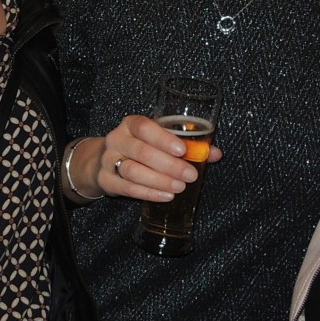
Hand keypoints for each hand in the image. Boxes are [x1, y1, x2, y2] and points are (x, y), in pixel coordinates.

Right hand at [80, 116, 222, 202]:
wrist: (104, 161)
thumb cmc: (141, 148)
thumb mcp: (159, 141)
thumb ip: (188, 146)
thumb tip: (215, 153)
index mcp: (131, 124)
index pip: (144, 127)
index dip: (163, 139)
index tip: (183, 150)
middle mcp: (117, 139)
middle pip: (141, 152)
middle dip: (169, 165)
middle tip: (190, 175)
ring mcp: (108, 160)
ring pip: (133, 171)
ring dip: (159, 181)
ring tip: (179, 187)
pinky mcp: (105, 180)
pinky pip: (127, 188)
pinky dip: (148, 193)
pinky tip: (165, 196)